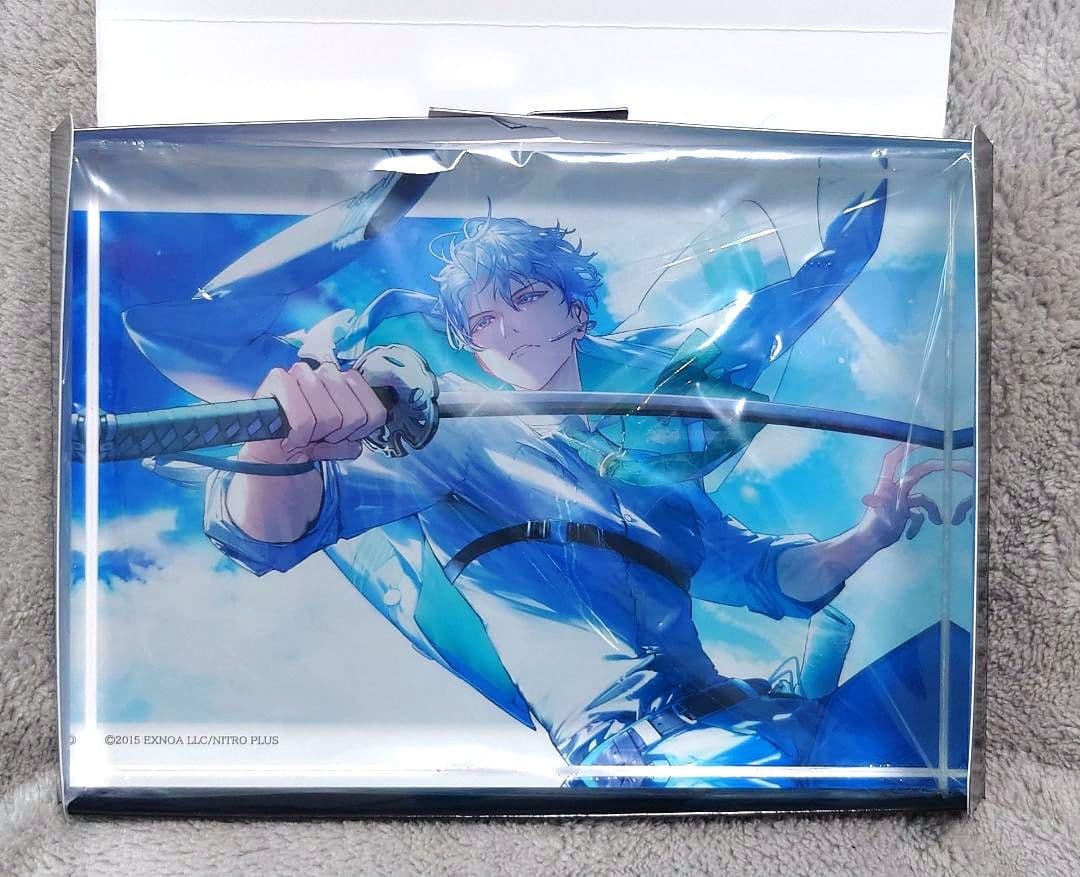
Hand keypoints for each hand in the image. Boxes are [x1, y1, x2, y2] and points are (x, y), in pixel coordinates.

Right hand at [238, 361, 386, 465]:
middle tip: (320, 436)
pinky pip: (303, 419)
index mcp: (350, 383)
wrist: (275, 450)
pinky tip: (292, 436)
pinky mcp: (278, 378)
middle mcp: (329, 372)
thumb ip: (356, 442)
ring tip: (305, 435)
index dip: (360, 433)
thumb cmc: (310, 441)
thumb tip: (356, 443)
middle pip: (353, 416)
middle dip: (337, 435)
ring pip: (329, 417)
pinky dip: (299, 435)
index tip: (343, 436)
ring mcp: (304, 372)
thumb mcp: (342, 445)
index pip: (375, 412)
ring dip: (315, 436)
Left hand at [858, 443, 956, 549]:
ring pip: (923, 498)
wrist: (872, 542)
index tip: (920, 440)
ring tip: (938, 521)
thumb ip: (880, 504)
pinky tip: (910, 534)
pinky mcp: (904, 512)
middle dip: (934, 468)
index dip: (904, 448)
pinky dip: (918, 524)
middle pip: (917, 473)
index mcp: (886, 483)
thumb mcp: (879, 515)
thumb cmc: (874, 527)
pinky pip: (919, 514)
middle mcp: (895, 488)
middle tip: (957, 464)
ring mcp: (900, 500)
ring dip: (931, 510)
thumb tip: (869, 498)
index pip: (894, 459)